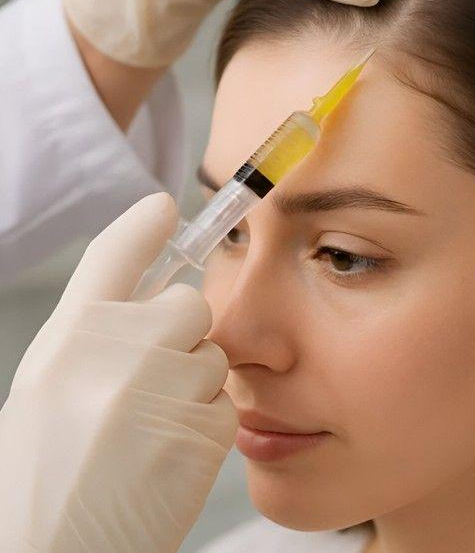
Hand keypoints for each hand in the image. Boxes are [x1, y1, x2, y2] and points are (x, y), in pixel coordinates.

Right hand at [0, 193, 236, 552]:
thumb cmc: (44, 474)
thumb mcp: (50, 389)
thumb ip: (98, 339)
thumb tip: (153, 300)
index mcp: (70, 339)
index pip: (113, 255)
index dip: (142, 226)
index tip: (165, 207)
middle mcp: (120, 351)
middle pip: (190, 305)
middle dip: (180, 335)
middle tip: (147, 383)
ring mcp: (165, 389)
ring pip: (212, 356)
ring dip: (192, 384)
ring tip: (146, 431)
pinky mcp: (203, 429)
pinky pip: (224, 401)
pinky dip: (204, 424)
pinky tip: (165, 456)